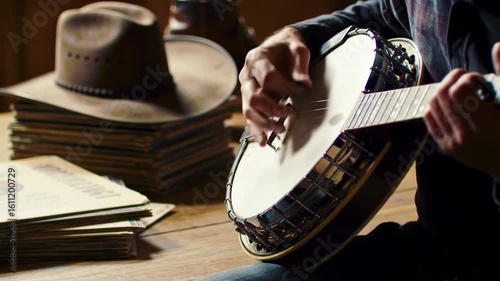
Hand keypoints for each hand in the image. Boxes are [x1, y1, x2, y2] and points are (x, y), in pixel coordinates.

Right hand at [239, 27, 311, 145]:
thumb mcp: (298, 48)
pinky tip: (263, 141)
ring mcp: (246, 89)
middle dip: (273, 109)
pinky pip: (250, 117)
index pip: (268, 79)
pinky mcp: (249, 99)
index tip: (302, 91)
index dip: (286, 88)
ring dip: (264, 123)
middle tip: (291, 113)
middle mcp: (246, 75)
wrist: (278, 47)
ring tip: (280, 129)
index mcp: (256, 59)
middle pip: (254, 98)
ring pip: (249, 110)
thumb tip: (304, 83)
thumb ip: (301, 64)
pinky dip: (256, 130)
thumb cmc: (288, 47)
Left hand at [423, 42, 499, 177]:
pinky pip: (429, 118)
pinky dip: (436, 105)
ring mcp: (452, 143)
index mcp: (484, 125)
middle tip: (468, 80)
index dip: (467, 78)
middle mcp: (464, 136)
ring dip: (444, 90)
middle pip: (442, 95)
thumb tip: (497, 46)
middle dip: (453, 80)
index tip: (479, 80)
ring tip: (460, 91)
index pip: (459, 91)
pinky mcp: (445, 147)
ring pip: (433, 104)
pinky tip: (451, 103)